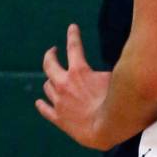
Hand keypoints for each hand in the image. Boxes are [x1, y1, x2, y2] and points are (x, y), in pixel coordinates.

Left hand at [36, 24, 111, 149]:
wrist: (105, 129)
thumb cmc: (112, 102)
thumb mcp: (112, 77)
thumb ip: (107, 68)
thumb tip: (116, 60)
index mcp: (78, 71)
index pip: (74, 46)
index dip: (73, 34)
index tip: (72, 27)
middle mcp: (64, 84)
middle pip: (49, 64)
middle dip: (51, 55)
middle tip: (53, 50)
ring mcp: (59, 101)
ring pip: (47, 86)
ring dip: (50, 80)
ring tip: (52, 78)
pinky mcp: (58, 118)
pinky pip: (45, 109)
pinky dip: (42, 104)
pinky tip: (39, 102)